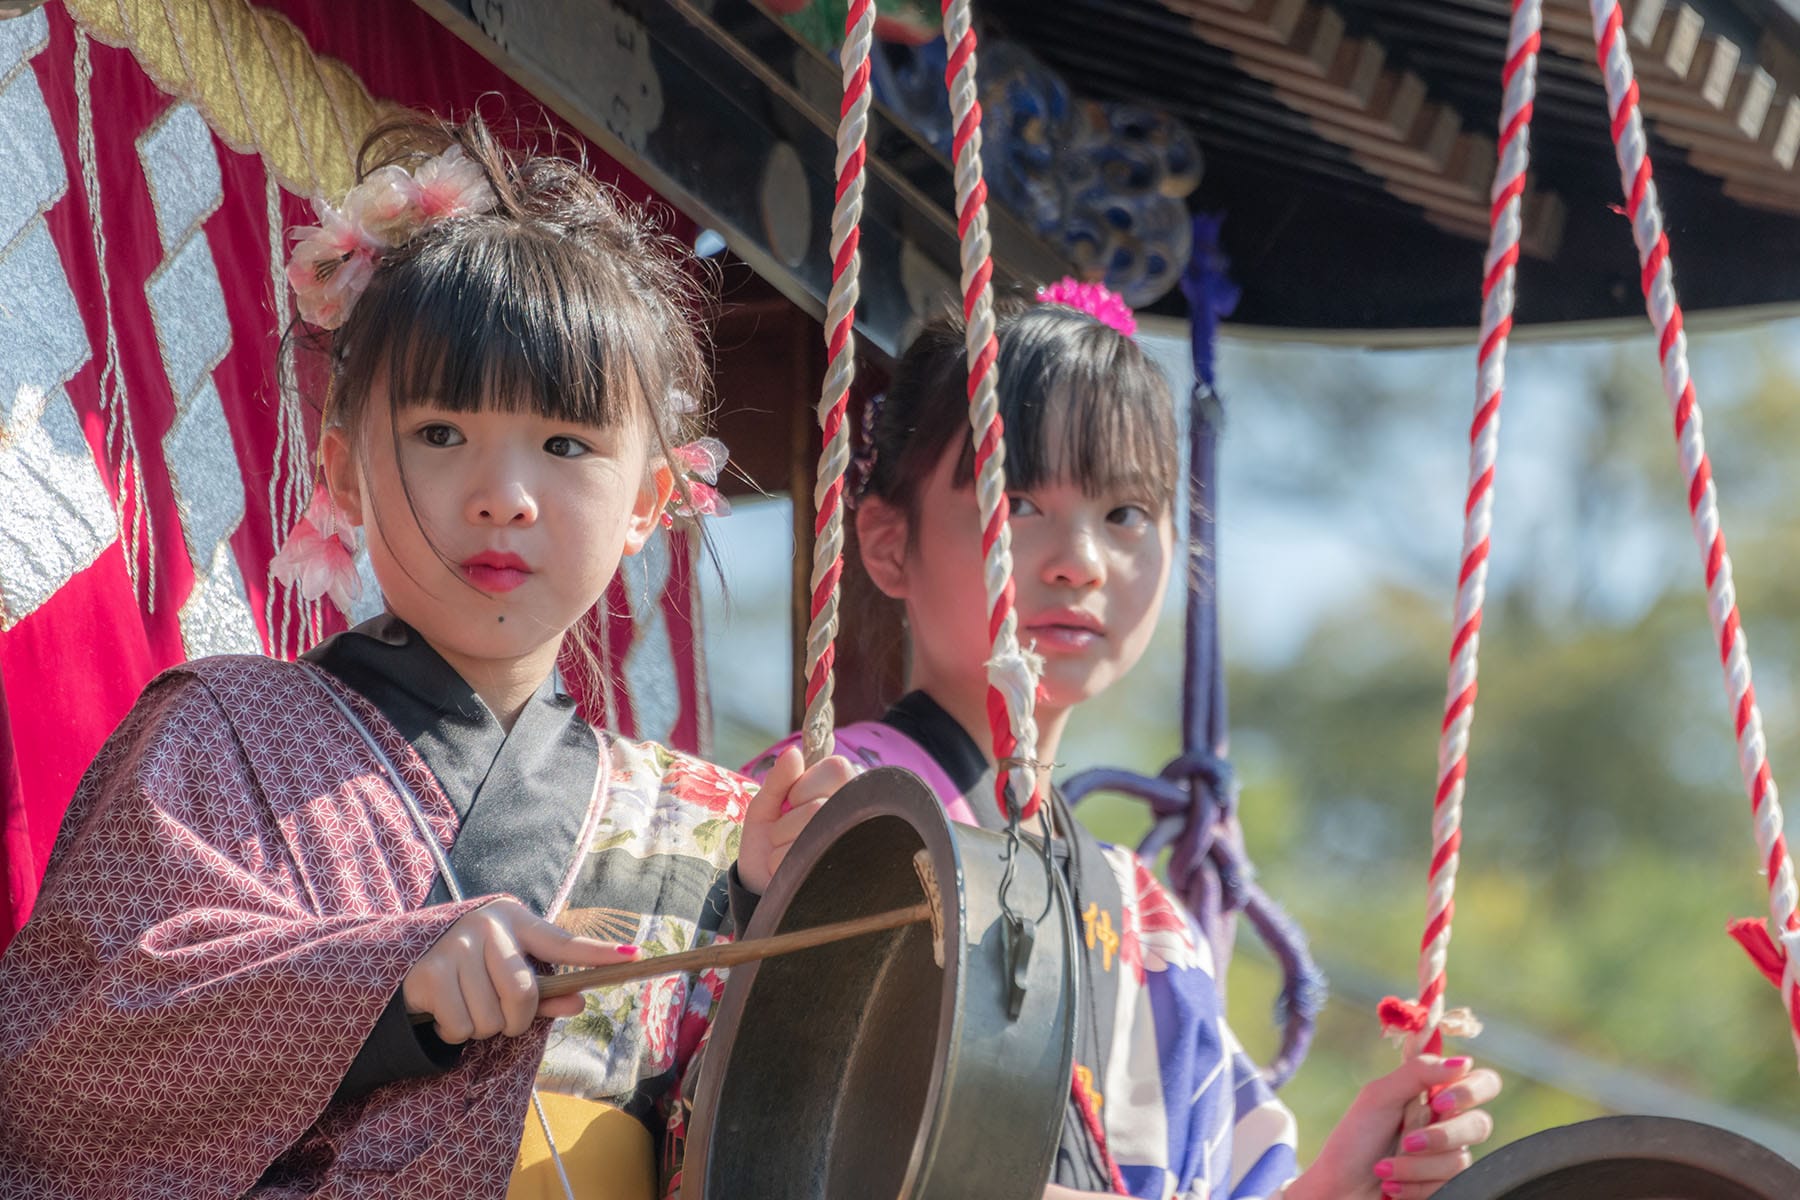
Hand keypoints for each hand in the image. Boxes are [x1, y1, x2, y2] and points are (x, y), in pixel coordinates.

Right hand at [402, 898, 639, 1042]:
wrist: (406, 964)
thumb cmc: (471, 970)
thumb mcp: (508, 972)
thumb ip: (547, 991)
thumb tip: (580, 1002)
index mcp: (514, 920)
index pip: (562, 941)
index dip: (597, 953)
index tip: (633, 957)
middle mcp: (486, 925)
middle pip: (523, 994)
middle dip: (516, 1020)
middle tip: (503, 1018)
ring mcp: (455, 946)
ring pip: (491, 1018)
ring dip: (482, 1028)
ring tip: (466, 1007)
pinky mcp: (428, 972)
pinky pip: (461, 1027)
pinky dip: (455, 1033)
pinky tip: (445, 1012)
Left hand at [737, 746, 855, 893]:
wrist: (760, 891)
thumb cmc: (768, 843)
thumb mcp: (766, 807)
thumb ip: (778, 779)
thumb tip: (794, 752)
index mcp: (845, 794)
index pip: (836, 770)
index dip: (802, 789)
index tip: (794, 803)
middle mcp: (856, 819)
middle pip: (817, 807)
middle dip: (786, 824)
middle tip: (786, 836)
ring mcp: (854, 848)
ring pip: (812, 834)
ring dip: (782, 847)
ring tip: (788, 856)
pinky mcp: (847, 876)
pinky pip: (804, 862)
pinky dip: (782, 867)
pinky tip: (792, 874)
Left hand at [1287, 1055, 1500, 1199]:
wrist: (1339, 1190)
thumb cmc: (1354, 1141)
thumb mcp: (1378, 1097)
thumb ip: (1418, 1073)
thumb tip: (1463, 1062)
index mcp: (1434, 1096)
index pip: (1481, 1083)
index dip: (1470, 1090)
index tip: (1438, 1101)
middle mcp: (1447, 1125)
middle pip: (1480, 1124)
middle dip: (1440, 1136)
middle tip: (1407, 1142)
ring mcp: (1447, 1158)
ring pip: (1459, 1160)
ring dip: (1414, 1166)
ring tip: (1383, 1169)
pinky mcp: (1445, 1186)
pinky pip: (1450, 1186)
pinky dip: (1415, 1186)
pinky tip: (1391, 1187)